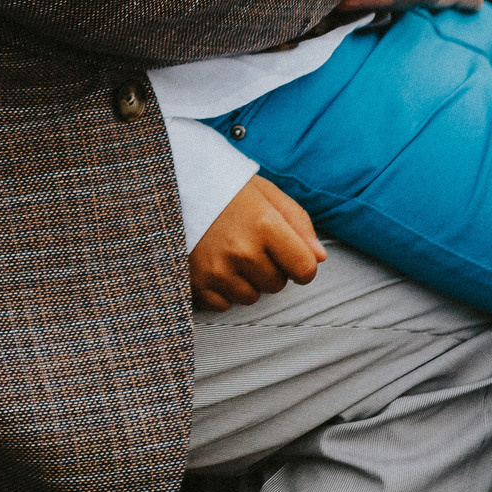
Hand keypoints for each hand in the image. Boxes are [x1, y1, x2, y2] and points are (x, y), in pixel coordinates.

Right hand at [190, 176, 325, 311]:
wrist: (172, 186)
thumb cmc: (226, 188)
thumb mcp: (267, 194)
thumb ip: (298, 223)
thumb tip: (320, 258)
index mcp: (265, 225)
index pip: (305, 269)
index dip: (301, 264)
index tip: (289, 254)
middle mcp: (242, 251)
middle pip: (277, 285)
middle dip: (269, 268)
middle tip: (248, 243)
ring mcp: (217, 269)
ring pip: (251, 297)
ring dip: (245, 280)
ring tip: (228, 252)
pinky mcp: (196, 283)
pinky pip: (224, 305)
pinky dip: (221, 289)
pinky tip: (212, 263)